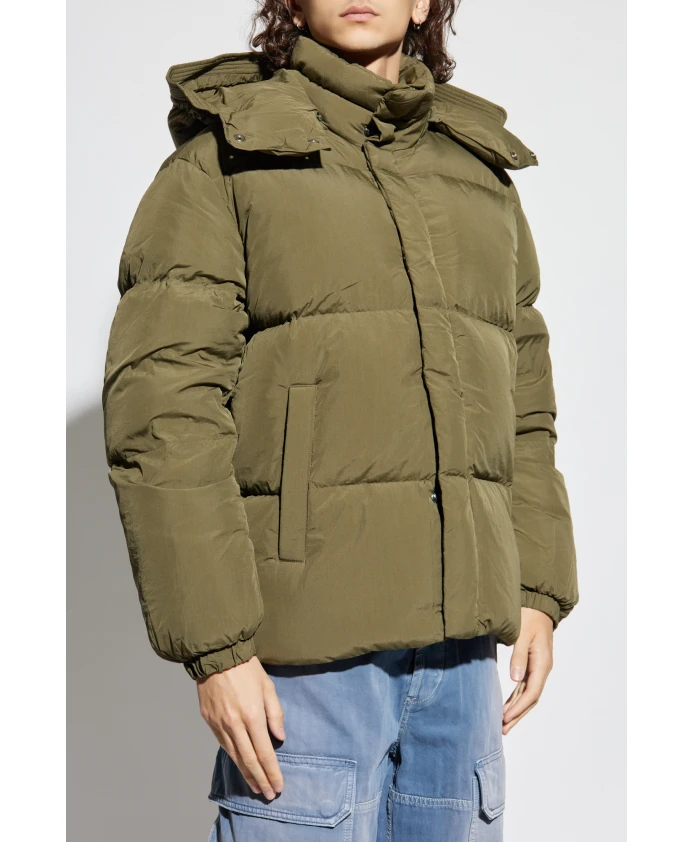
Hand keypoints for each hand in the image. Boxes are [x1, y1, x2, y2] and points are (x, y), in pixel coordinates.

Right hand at [197, 655, 285, 798]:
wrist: (216, 655)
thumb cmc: (246, 668)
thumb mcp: (267, 686)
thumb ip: (275, 713)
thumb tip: (280, 737)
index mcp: (252, 716)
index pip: (264, 752)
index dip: (271, 772)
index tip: (278, 786)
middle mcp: (235, 724)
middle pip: (249, 760)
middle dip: (260, 780)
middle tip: (268, 794)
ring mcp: (219, 724)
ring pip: (234, 756)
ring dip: (246, 774)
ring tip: (255, 786)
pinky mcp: (209, 721)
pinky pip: (223, 745)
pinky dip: (233, 759)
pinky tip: (240, 765)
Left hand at [502, 607, 553, 734]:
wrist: (538, 604)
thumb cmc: (529, 616)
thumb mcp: (522, 634)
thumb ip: (518, 656)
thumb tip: (515, 679)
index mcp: (542, 663)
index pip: (531, 692)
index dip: (518, 708)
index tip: (504, 718)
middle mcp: (542, 668)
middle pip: (531, 698)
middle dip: (517, 715)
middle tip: (502, 730)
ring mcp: (538, 667)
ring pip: (528, 694)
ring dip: (516, 709)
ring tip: (503, 723)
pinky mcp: (532, 663)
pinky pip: (525, 686)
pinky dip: (517, 697)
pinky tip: (508, 705)